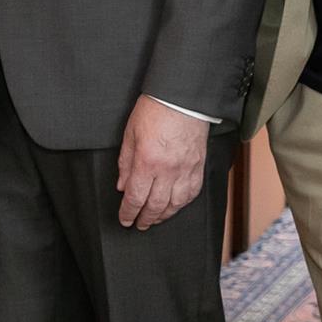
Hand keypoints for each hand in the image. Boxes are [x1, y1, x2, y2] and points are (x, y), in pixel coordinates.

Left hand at [116, 97, 209, 229]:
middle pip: (155, 206)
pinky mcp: (198, 166)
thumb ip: (125, 163)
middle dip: (145, 219)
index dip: (128, 213)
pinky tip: (175, 205)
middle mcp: (168, 170)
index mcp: (147, 161)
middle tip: (138, 224)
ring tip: (155, 219)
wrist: (183, 97)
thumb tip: (122, 186)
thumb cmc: (155, 110)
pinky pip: (192, 193)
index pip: (136, 197)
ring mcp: (186, 169)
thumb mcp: (130, 133)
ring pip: (175, 204)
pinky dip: (182, 203)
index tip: (125, 219)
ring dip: (163, 215)